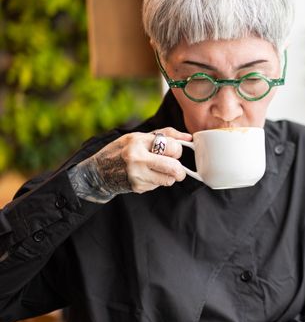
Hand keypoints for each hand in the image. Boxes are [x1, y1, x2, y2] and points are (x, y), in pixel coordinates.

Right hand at [67, 127, 191, 202]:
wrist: (98, 172)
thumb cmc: (121, 150)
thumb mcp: (139, 136)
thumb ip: (165, 135)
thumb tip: (189, 138)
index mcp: (139, 141)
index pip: (172, 147)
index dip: (178, 150)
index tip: (174, 152)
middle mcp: (137, 158)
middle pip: (174, 168)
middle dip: (180, 170)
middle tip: (177, 169)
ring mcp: (137, 174)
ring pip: (169, 180)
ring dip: (169, 177)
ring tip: (158, 170)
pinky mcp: (137, 187)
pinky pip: (158, 186)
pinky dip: (157, 181)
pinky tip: (146, 176)